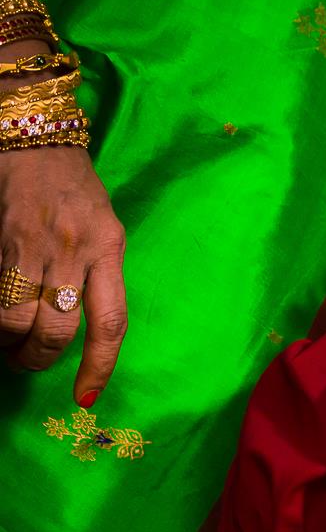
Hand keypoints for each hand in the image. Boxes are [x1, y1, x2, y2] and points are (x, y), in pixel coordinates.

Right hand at [0, 143, 125, 401]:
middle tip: (27, 362)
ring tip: (6, 344)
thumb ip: (97, 271)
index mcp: (109, 248)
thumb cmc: (73, 185)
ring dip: (8, 343)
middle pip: (57, 329)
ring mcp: (32, 245)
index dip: (98, 366)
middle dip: (39, 359)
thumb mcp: (103, 226)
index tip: (86, 396)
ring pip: (14, 319)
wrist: (32, 134)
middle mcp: (74, 249)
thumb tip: (81, 322)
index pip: (110, 322)